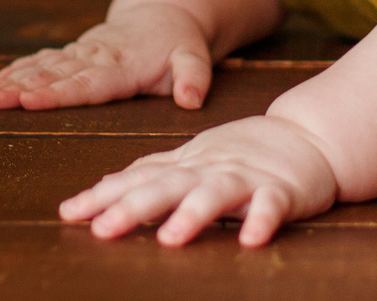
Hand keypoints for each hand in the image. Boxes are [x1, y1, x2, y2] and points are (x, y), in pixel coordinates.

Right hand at [0, 2, 213, 110]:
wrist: (164, 12)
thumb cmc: (179, 43)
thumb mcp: (194, 56)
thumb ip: (193, 77)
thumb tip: (192, 99)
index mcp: (122, 64)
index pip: (86, 83)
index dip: (57, 93)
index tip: (29, 100)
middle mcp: (96, 56)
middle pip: (55, 75)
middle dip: (23, 87)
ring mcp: (81, 53)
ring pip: (42, 66)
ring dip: (13, 80)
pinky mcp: (73, 52)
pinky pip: (40, 61)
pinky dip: (15, 71)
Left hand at [61, 114, 339, 246]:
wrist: (308, 136)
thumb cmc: (244, 153)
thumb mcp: (193, 159)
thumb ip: (153, 173)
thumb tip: (104, 187)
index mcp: (186, 166)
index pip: (138, 180)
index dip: (103, 196)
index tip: (68, 213)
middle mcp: (209, 170)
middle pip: (168, 187)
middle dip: (134, 207)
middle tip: (103, 229)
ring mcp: (245, 180)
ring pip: (216, 195)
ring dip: (193, 215)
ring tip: (170, 239)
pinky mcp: (281, 192)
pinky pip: (271, 207)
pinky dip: (262, 221)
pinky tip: (252, 240)